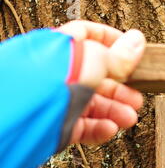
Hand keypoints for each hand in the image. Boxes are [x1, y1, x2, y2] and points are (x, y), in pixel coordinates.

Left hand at [57, 20, 145, 144]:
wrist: (25, 118)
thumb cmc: (49, 82)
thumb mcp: (92, 62)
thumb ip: (116, 56)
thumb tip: (137, 42)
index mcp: (62, 49)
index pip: (89, 38)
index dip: (113, 44)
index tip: (133, 54)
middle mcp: (60, 73)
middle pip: (97, 78)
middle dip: (120, 90)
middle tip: (136, 97)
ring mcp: (59, 99)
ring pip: (93, 104)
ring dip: (116, 111)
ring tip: (129, 118)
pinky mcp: (58, 124)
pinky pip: (83, 126)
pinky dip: (100, 129)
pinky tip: (110, 128)